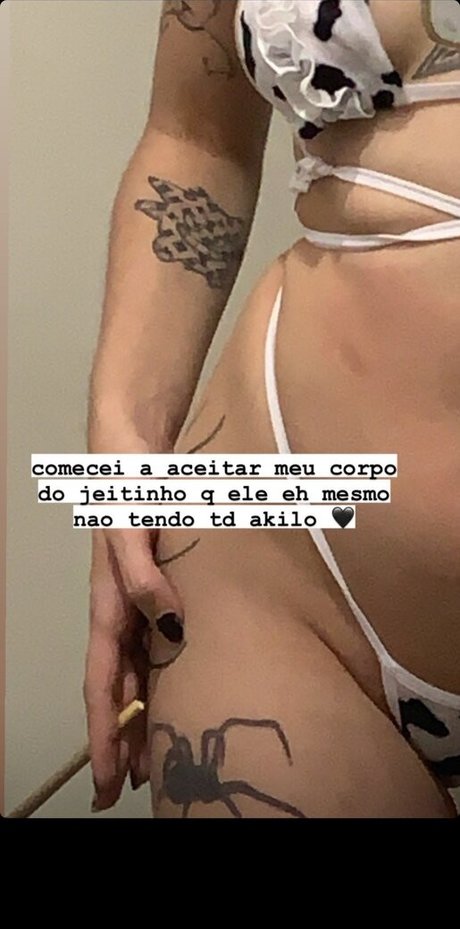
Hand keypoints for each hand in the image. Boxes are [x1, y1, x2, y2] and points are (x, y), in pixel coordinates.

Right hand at [84, 443, 184, 811]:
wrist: (135, 448)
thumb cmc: (130, 485)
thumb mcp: (133, 527)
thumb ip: (143, 573)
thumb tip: (167, 625)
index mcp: (108, 605)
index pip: (102, 684)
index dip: (104, 735)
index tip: (109, 784)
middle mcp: (121, 611)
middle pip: (116, 689)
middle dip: (121, 740)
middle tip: (135, 790)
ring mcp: (138, 601)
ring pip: (136, 672)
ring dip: (140, 716)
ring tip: (154, 759)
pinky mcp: (158, 587)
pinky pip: (155, 645)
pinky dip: (161, 678)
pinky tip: (177, 690)